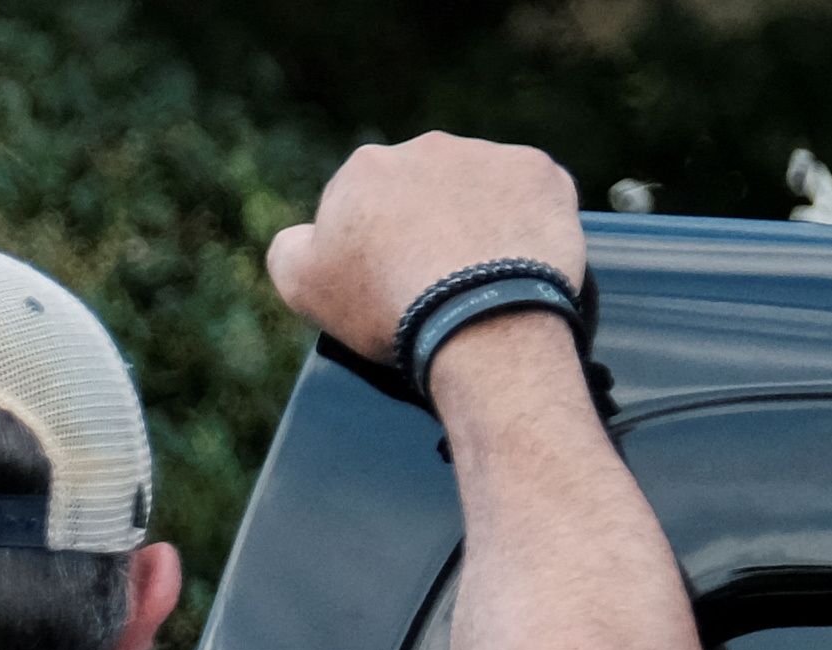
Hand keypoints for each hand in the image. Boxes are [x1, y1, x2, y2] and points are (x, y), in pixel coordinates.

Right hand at [265, 133, 585, 363]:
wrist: (478, 321)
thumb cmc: (386, 307)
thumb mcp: (302, 286)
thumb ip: (289, 247)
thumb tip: (303, 232)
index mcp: (366, 168)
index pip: (364, 204)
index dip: (373, 249)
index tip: (387, 286)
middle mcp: (427, 146)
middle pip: (424, 190)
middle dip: (428, 226)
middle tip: (438, 285)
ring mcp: (489, 155)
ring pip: (479, 189)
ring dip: (478, 221)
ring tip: (483, 277)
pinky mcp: (542, 173)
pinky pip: (533, 196)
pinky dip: (527, 224)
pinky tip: (520, 262)